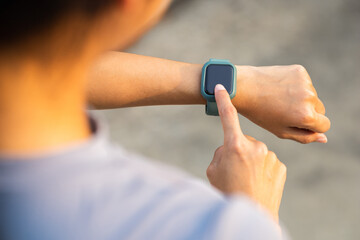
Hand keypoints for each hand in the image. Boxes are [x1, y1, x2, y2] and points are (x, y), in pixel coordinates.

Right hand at [207, 84, 286, 221]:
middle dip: (238, 151)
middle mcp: (255, 147)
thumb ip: (221, 152)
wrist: (250, 214)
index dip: (223, 100)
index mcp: (234, 145)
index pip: (228, 116)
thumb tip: (230, 147)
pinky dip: (263, 169)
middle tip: (235, 171)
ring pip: (257, 152)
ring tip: (247, 180)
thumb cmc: (227, 192)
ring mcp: (270, 156)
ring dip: (252, 161)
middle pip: (243, 141)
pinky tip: (259, 182)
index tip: (221, 86)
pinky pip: (268, 162)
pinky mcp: (281, 167)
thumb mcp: (213, 170)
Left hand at [234, 65, 329, 143]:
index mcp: (305, 116)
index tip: (298, 124)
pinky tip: (279, 88)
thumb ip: (304, 137)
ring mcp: (305, 83)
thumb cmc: (260, 113)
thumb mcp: (281, 130)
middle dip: (308, 112)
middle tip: (285, 111)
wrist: (243, 88)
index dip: (312, 127)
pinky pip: (305, 84)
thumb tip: (324, 138)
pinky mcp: (300, 71)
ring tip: (279, 99)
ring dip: (301, 99)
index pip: (325, 125)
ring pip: (312, 96)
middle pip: (320, 110)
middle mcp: (309, 98)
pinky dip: (296, 87)